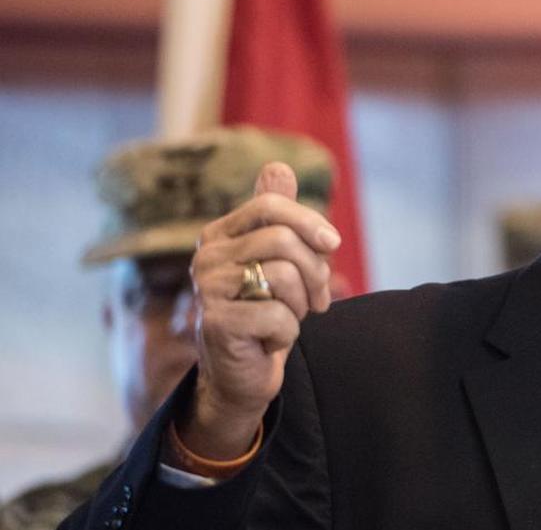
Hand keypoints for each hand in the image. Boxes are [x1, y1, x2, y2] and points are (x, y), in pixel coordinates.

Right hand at [178, 162, 340, 459]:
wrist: (241, 375)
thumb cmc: (265, 312)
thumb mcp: (278, 260)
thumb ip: (278, 217)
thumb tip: (278, 166)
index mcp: (221, 234)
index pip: (270, 205)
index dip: (310, 222)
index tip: (332, 246)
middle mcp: (207, 257)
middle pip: (283, 240)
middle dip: (314, 271)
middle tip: (317, 299)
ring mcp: (208, 290)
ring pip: (284, 276)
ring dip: (301, 304)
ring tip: (290, 318)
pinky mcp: (216, 324)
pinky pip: (279, 316)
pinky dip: (288, 333)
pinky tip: (270, 340)